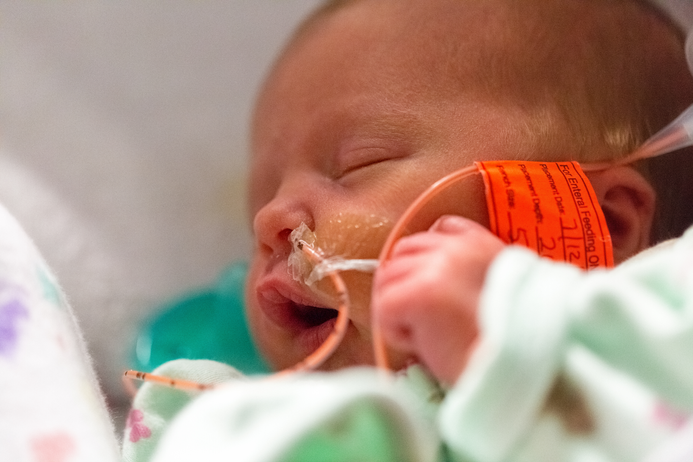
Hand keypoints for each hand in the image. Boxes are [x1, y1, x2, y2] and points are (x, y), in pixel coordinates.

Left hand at [372, 215, 503, 383]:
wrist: (512, 373)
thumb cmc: (502, 345)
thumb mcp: (500, 292)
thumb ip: (471, 272)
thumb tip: (427, 274)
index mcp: (482, 245)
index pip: (440, 229)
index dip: (425, 260)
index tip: (432, 290)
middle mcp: (458, 248)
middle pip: (403, 253)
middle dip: (405, 285)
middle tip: (427, 320)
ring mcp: (437, 267)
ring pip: (387, 280)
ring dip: (400, 312)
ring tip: (432, 335)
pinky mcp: (419, 293)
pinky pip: (384, 307)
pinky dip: (396, 332)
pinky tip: (425, 343)